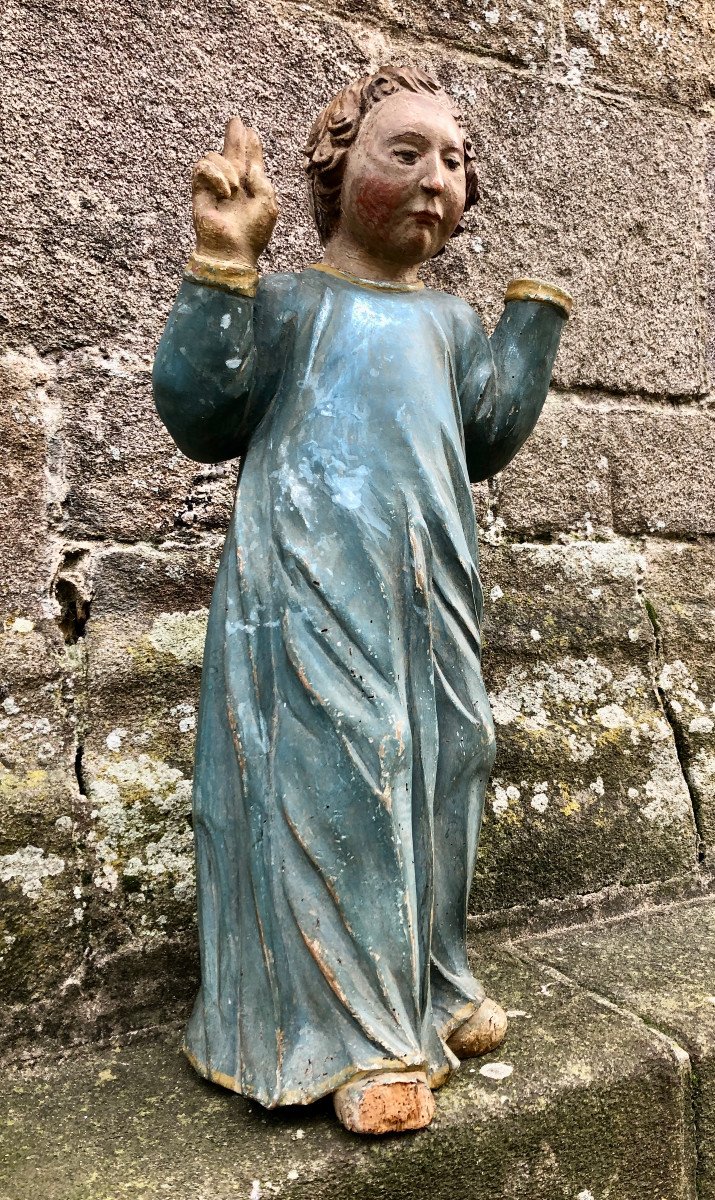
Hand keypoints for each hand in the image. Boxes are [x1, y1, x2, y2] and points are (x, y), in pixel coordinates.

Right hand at [191, 117, 277, 267]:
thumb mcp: (268, 205)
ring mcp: (215, 186)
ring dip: (227, 169)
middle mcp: (233, 184)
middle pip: (231, 152)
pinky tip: (225, 191)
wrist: (232, 251)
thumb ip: (262, 182)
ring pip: (214, 157)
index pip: (250, 161)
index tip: (252, 132)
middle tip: (236, 121)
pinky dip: (215, 176)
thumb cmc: (252, 233)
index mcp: (251, 188)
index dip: (251, 146)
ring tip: (235, 190)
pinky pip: (202, 168)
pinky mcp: (200, 191)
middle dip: (234, 137)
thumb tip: (252, 165)